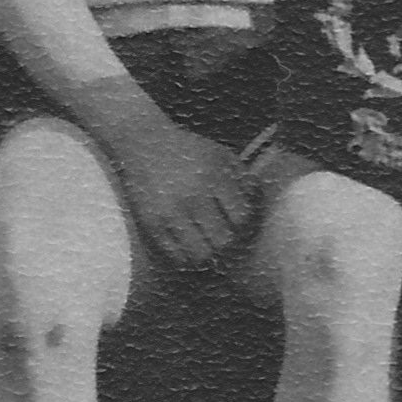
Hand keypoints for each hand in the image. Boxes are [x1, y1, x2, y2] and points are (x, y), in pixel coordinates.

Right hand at [107, 117, 260, 271]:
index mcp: (214, 177)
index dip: (244, 227)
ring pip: (200, 255)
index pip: (241, 218)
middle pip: (223, 241)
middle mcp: (193, 196)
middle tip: (224, 241)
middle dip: (227, 244)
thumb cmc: (189, 151)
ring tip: (207, 249)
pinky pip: (174, 256)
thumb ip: (244, 178)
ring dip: (207, 256)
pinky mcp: (151, 223)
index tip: (239, 227)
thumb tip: (257, 206)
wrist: (144, 142)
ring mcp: (171, 212)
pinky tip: (188, 249)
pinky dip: (185, 258)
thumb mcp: (220, 155)